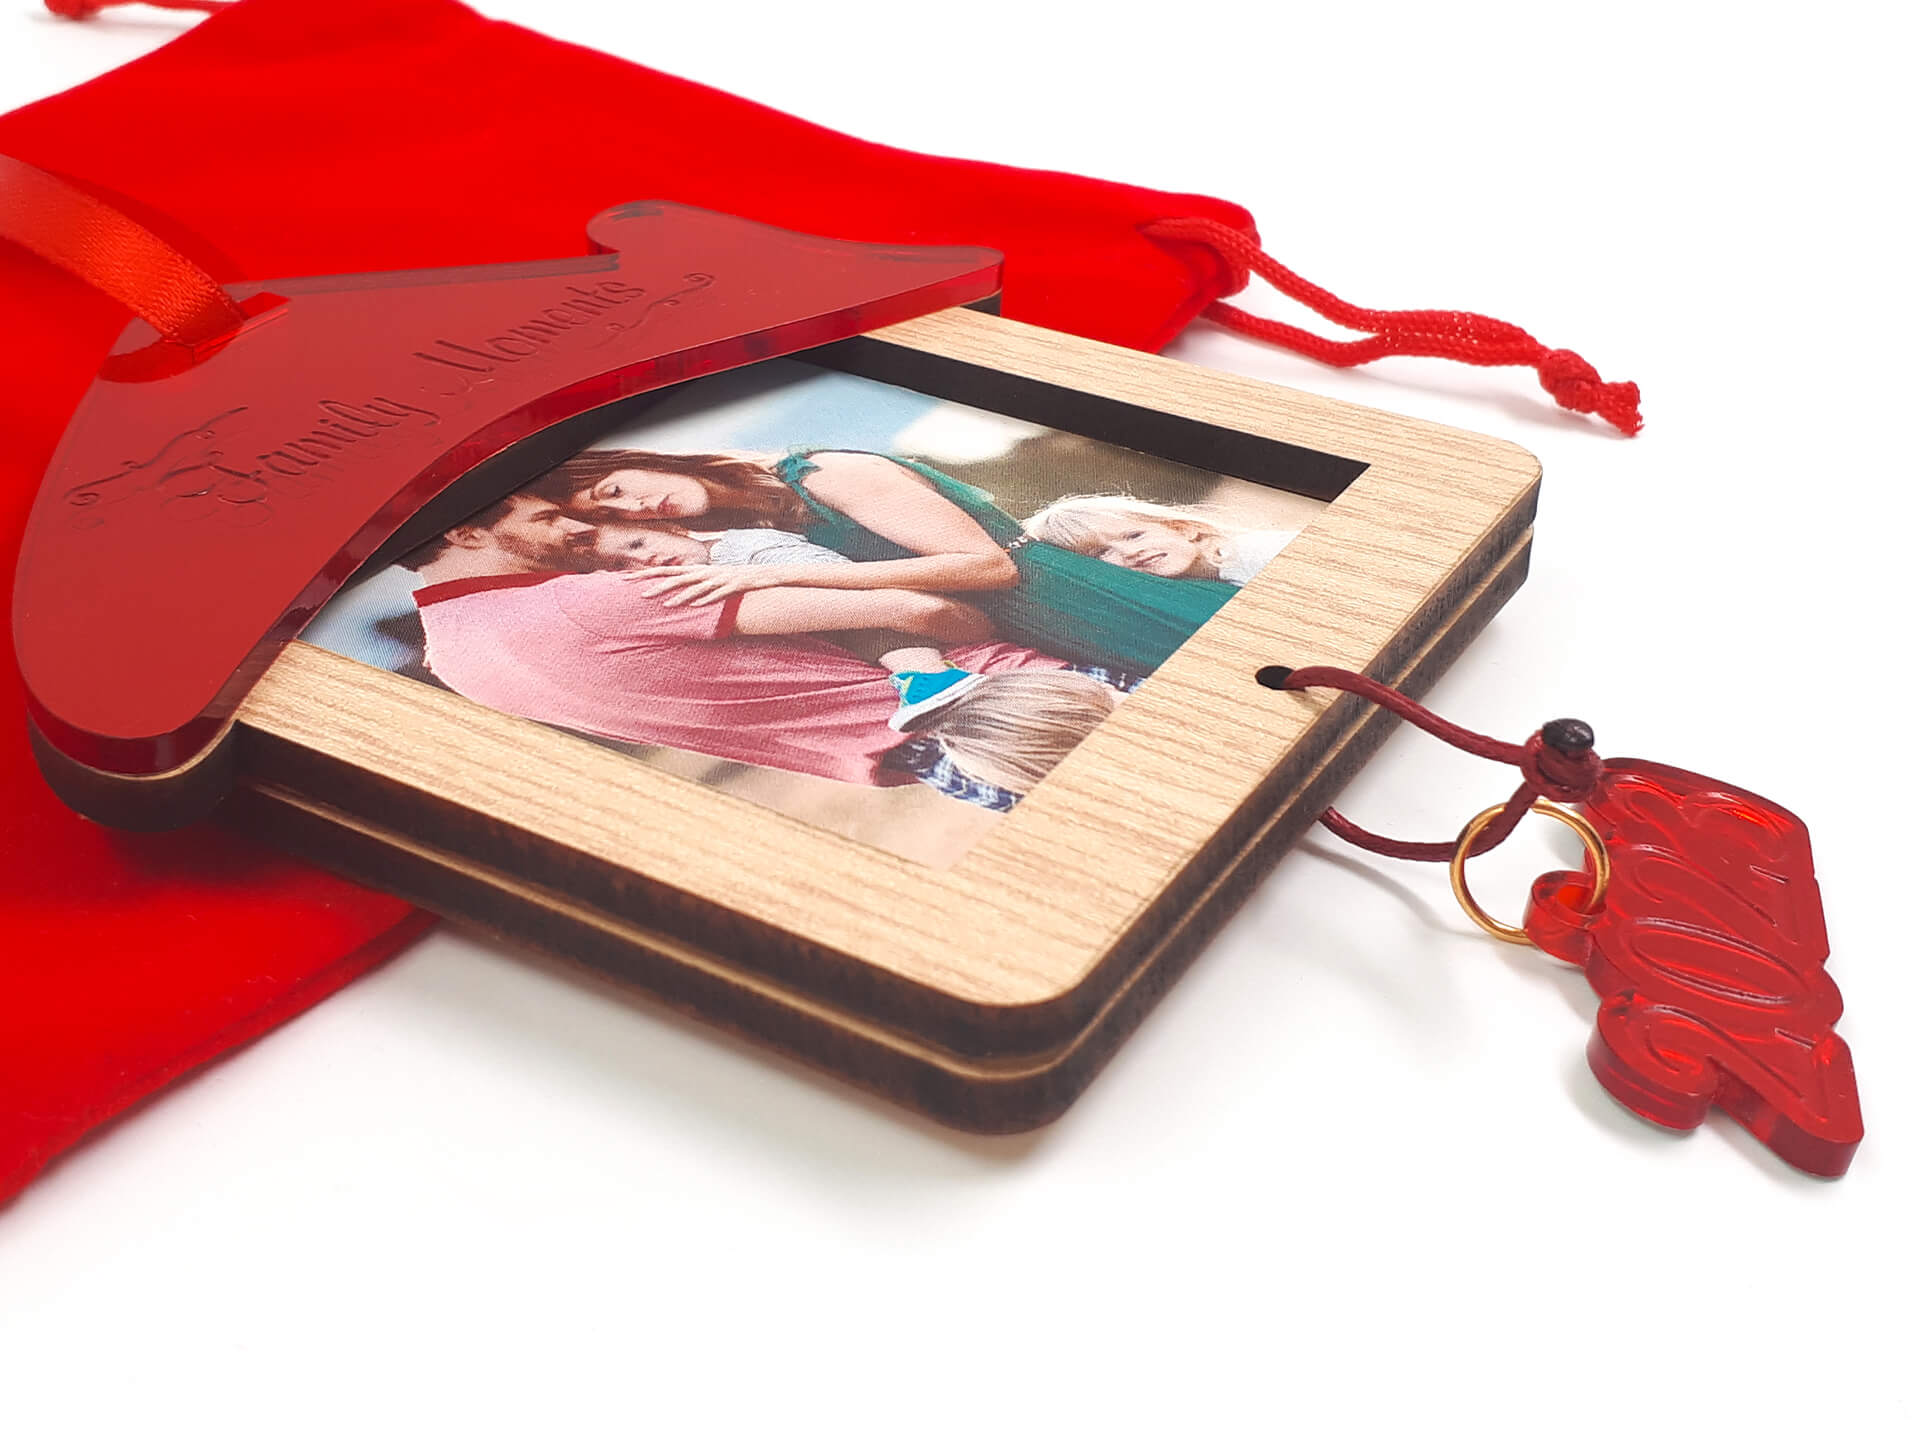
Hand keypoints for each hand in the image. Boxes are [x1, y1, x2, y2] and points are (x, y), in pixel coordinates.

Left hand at [623, 564, 785, 606]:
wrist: (767, 574)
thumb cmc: (737, 579)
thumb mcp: (713, 580)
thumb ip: (697, 584)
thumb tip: (680, 593)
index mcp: (699, 570)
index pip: (668, 570)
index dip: (648, 574)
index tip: (628, 578)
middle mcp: (706, 572)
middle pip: (677, 577)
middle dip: (659, 586)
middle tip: (641, 594)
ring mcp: (720, 577)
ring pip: (697, 587)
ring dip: (681, 596)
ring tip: (666, 605)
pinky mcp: (734, 585)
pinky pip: (718, 594)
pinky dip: (707, 599)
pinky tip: (696, 606)